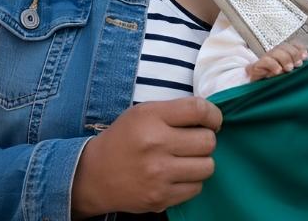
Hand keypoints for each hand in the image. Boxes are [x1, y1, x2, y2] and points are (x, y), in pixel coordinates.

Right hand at [71, 97, 221, 215]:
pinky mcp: (160, 197)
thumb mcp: (142, 113)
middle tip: (193, 143)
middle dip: (205, 140)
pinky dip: (191, 182)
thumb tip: (211, 118)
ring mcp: (158, 174)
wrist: (94, 175)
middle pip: (208, 141)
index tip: (212, 121)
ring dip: (201, 163)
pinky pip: (196, 188)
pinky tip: (176, 176)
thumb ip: (175, 112)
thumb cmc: (124, 139)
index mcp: (150, 117)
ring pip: (207, 166)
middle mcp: (155, 144)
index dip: (213, 115)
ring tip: (186, 160)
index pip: (198, 109)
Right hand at [246, 41, 307, 80]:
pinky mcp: (256, 67)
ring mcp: (265, 60)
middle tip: (298, 64)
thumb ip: (297, 67)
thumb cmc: (274, 82)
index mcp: (283, 54)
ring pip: (275, 52)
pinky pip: (265, 61)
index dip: (299, 48)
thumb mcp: (289, 75)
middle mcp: (274, 55)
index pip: (291, 44)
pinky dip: (273, 65)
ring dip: (284, 59)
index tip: (305, 56)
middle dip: (293, 54)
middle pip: (284, 46)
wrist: (255, 89)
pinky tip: (278, 71)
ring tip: (289, 68)